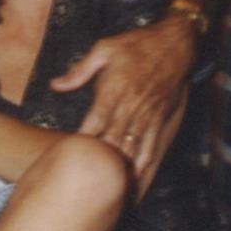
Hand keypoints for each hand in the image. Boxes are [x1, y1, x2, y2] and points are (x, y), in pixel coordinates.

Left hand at [50, 12, 195, 178]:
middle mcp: (130, 105)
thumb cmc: (137, 44)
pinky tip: (135, 177)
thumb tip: (55, 85)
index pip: (95, 121)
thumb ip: (80, 70)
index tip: (73, 154)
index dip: (84, 140)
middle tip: (88, 178)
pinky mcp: (159, 118)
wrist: (175, 43)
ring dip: (120, 167)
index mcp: (114, 89)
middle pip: (112, 139)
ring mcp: (146, 114)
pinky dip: (142, 162)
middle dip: (100, 160)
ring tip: (110, 186)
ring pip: (130, 146)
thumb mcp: (104, 48)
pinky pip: (151, 145)